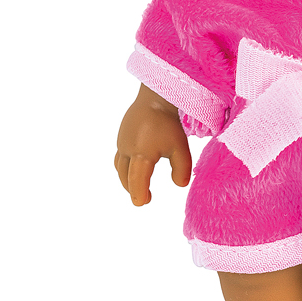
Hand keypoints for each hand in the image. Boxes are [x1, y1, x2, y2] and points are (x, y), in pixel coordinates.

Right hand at [114, 84, 192, 204]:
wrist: (155, 97)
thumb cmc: (168, 122)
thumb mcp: (180, 147)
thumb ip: (182, 168)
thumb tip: (180, 185)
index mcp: (141, 155)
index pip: (137, 181)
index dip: (139, 194)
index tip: (142, 203)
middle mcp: (127, 150)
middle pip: (125, 177)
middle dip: (133, 189)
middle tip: (144, 199)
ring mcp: (122, 143)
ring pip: (120, 168)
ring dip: (127, 179)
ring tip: (139, 186)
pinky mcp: (122, 136)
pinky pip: (119, 158)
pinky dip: (125, 168)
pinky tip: (135, 167)